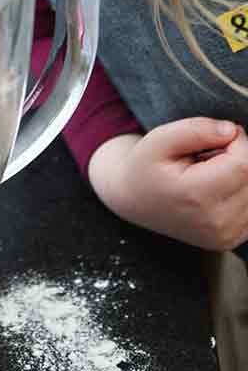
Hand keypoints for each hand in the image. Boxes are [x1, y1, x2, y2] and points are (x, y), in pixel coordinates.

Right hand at [87, 118, 247, 250]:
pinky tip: (216, 188)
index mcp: (195, 196)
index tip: (218, 135)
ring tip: (210, 172)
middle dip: (239, 158)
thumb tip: (232, 130)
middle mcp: (215, 223)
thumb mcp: (159, 139)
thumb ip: (196, 129)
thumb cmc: (146, 167)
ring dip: (240, 176)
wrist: (134, 202)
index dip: (238, 142)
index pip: (244, 163)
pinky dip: (240, 191)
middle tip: (208, 154)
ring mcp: (225, 237)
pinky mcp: (230, 240)